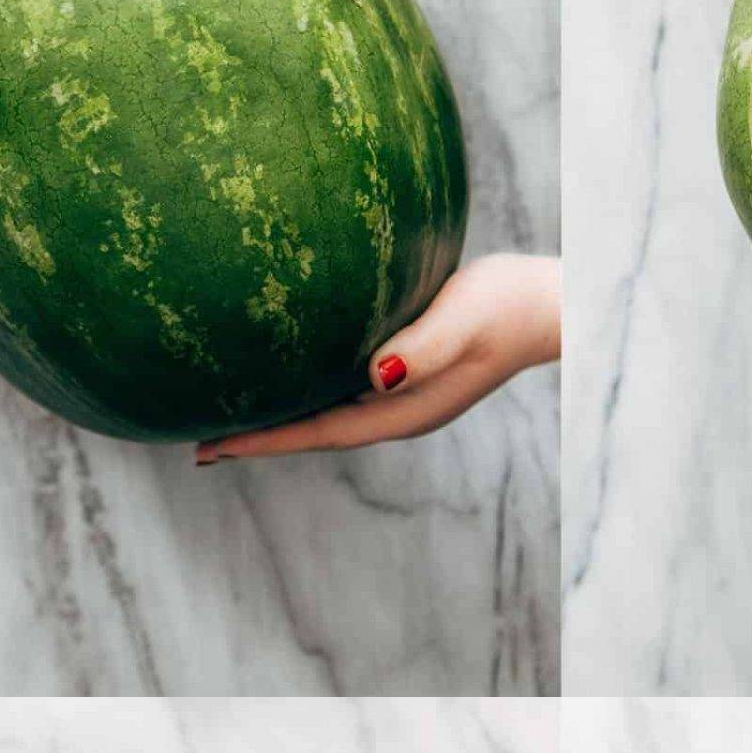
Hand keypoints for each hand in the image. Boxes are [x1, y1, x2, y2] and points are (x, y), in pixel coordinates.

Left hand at [196, 253, 559, 461]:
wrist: (553, 304)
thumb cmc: (509, 305)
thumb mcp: (463, 320)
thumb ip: (421, 348)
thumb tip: (375, 374)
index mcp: (404, 408)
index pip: (318, 432)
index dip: (263, 441)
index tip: (210, 448)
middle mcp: (399, 408)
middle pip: (315, 430)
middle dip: (260, 436)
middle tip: (199, 441)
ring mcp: (404, 391)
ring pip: (327, 410)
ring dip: (281, 414)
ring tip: (229, 412)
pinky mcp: (408, 366)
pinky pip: (343, 384)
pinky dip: (305, 386)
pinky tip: (284, 371)